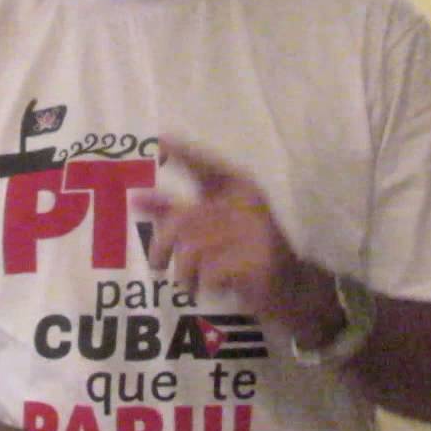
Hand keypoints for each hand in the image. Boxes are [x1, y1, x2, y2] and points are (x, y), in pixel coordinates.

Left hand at [138, 137, 339, 342]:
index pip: (207, 164)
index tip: (161, 140)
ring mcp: (257, 231)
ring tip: (190, 282)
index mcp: (241, 188)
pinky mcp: (259, 261)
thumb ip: (177, 212)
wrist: (293, 289)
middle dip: (162, 246)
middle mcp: (249, 202)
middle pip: (184, 219)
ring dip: (184, 273)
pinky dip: (205, 284)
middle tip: (158, 265)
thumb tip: (137, 199)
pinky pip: (211, 271)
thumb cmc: (247, 255)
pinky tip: (215, 288)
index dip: (184, 152)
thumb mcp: (214, 229)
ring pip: (193, 249)